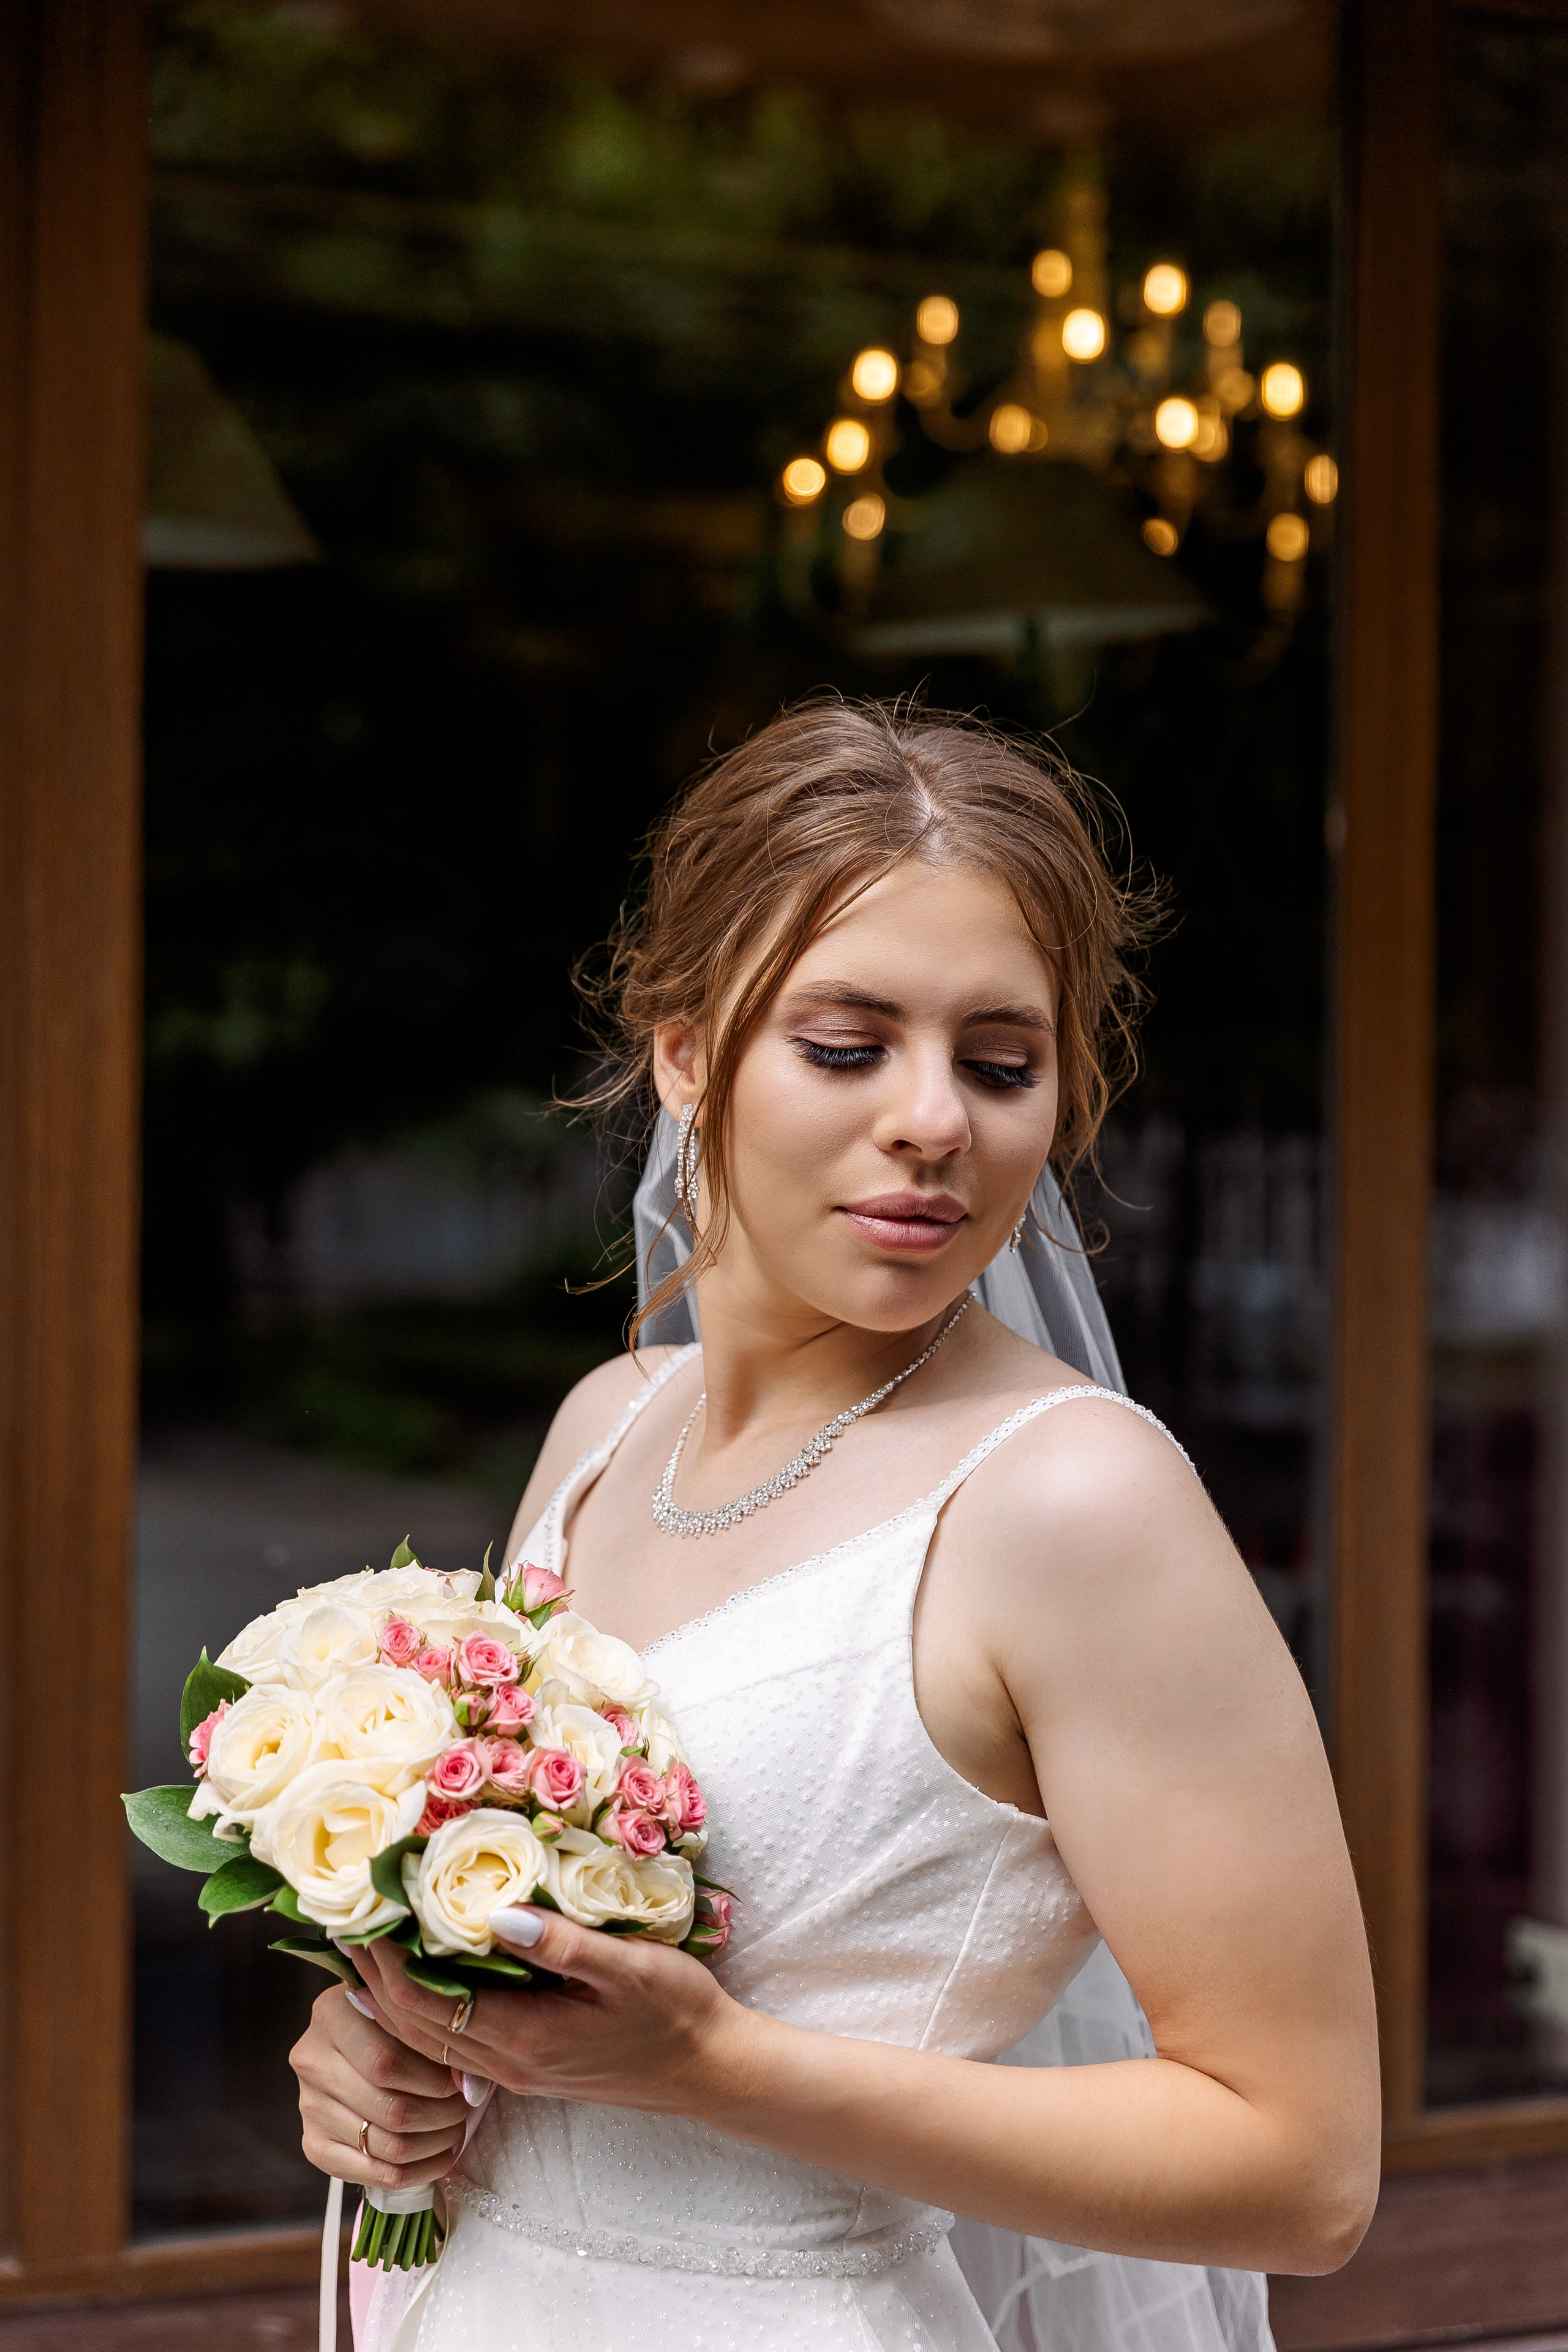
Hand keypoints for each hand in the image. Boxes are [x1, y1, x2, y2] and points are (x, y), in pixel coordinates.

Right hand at [291, 1982, 469, 2189]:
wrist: (346, 2038)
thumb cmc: (385, 2017)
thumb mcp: (401, 2007)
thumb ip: (427, 2035)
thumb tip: (467, 2082)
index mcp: (331, 2014)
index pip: (386, 2063)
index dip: (433, 2081)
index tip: (460, 2082)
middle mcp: (311, 2062)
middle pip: (389, 2109)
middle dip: (440, 2115)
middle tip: (464, 2108)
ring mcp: (308, 2107)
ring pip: (386, 2146)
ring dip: (434, 2144)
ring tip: (455, 2129)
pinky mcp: (314, 2145)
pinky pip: (374, 2175)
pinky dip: (417, 2172)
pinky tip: (440, 2157)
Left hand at [351, 1910, 749, 2114]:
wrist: (709, 2069)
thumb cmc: (675, 2012)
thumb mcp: (627, 1969)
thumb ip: (562, 1944)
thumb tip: (495, 1913)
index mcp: (522, 2039)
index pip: (425, 2004)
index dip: (383, 1962)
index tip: (358, 1913)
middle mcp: (506, 2063)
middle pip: (412, 2026)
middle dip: (371, 1976)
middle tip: (343, 1920)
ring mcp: (515, 2069)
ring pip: (429, 2037)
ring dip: (392, 1994)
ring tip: (366, 1944)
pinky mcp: (528, 2065)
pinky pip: (457, 2039)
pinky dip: (426, 2007)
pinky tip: (424, 1974)